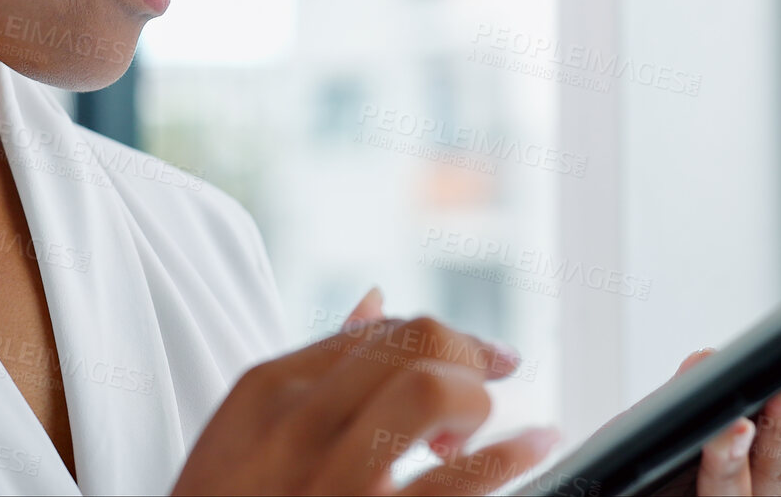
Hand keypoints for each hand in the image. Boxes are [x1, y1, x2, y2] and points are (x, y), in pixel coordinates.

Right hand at [174, 287, 559, 495]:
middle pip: (413, 342)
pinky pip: (459, 478)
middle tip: (470, 400)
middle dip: (462, 360)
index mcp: (266, 392)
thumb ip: (311, 368)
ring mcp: (335, 478)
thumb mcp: (245, 434)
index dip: (443, 337)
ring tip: (468, 435)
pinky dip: (512, 453)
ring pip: (432, 387)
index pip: (378, 331)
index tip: (483, 355)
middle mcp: (299, 424)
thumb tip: (374, 300)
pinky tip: (534, 445)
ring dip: (472, 403)